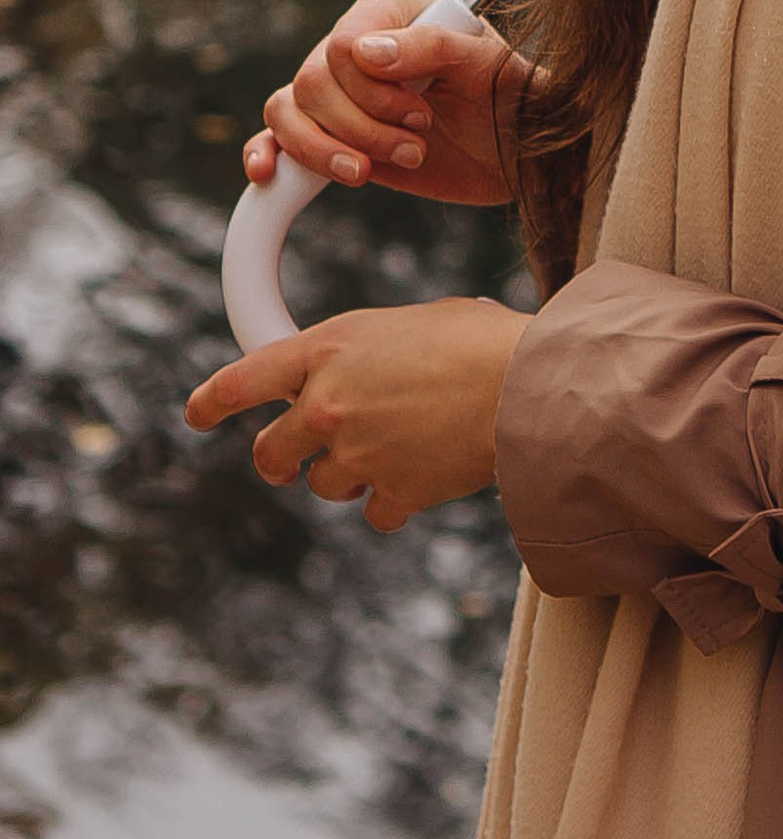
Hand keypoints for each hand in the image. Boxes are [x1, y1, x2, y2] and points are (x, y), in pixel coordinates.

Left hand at [185, 296, 529, 533]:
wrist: (530, 383)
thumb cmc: (480, 340)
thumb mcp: (407, 326)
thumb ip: (364, 356)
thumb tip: (361, 382)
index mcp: (329, 348)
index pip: (243, 379)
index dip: (212, 400)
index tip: (196, 414)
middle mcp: (329, 404)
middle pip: (271, 453)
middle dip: (284, 460)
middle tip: (298, 462)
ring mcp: (356, 454)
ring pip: (325, 485)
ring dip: (353, 475)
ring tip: (403, 447)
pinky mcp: (392, 493)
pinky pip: (377, 512)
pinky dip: (398, 499)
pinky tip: (429, 473)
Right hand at [249, 0, 526, 209]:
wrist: (522, 153)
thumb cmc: (514, 97)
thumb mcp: (486, 65)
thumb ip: (430, 47)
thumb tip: (362, 52)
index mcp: (393, 8)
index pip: (343, 45)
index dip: (373, 91)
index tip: (422, 114)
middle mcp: (358, 44)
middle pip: (313, 82)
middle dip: (362, 127)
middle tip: (417, 145)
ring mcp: (341, 91)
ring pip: (289, 110)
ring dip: (327, 151)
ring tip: (369, 171)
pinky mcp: (332, 134)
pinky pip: (277, 135)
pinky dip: (268, 154)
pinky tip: (268, 173)